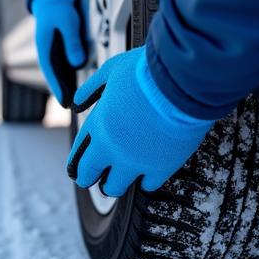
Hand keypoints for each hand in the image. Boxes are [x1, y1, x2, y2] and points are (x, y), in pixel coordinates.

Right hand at [31, 0, 86, 106]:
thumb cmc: (58, 9)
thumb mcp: (67, 23)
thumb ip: (72, 42)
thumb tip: (77, 63)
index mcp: (45, 49)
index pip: (51, 73)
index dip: (57, 88)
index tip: (63, 102)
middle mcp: (46, 53)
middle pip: (53, 76)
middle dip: (61, 91)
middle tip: (69, 107)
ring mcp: (51, 52)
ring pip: (57, 72)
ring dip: (64, 85)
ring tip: (72, 99)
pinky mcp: (57, 50)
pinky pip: (62, 66)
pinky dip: (66, 75)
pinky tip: (75, 82)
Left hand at [67, 46, 214, 196]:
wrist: (181, 82)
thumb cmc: (147, 72)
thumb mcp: (110, 72)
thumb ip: (91, 89)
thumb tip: (77, 103)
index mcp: (98, 126)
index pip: (78, 155)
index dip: (76, 164)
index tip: (77, 169)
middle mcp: (112, 148)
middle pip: (89, 175)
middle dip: (88, 178)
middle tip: (91, 180)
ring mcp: (136, 161)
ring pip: (115, 187)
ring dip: (113, 185)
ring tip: (116, 183)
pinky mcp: (161, 167)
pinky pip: (148, 185)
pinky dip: (146, 181)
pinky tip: (147, 176)